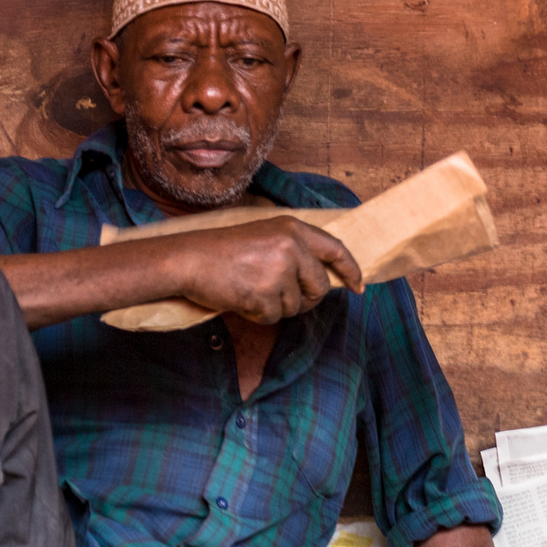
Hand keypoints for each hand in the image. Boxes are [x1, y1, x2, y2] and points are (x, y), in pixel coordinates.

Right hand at [167, 216, 362, 323]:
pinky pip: (274, 317)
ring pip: (295, 306)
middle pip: (319, 287)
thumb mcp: (265, 238)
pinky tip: (241, 297)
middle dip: (306, 299)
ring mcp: (279, 270)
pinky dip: (258, 315)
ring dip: (275, 306)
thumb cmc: (222, 251)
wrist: (188, 259)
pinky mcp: (265, 294)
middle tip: (279, 297)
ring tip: (249, 287)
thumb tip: (322, 281)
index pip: (335, 249)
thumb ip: (294, 252)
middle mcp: (291, 246)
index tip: (358, 286)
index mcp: (293, 228)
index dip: (350, 270)